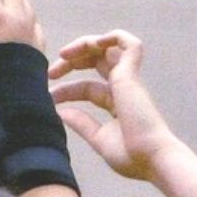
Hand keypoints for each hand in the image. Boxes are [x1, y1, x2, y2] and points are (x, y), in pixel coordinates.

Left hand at [50, 31, 177, 182]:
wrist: (149, 159)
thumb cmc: (130, 155)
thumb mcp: (98, 138)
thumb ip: (82, 123)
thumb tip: (62, 113)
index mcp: (116, 103)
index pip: (87, 87)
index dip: (66, 90)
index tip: (47, 98)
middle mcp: (124, 88)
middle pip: (98, 63)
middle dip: (72, 62)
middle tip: (49, 72)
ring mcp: (129, 81)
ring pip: (110, 49)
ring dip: (86, 45)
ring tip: (64, 54)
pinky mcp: (131, 76)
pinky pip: (129, 44)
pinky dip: (112, 37)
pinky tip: (90, 44)